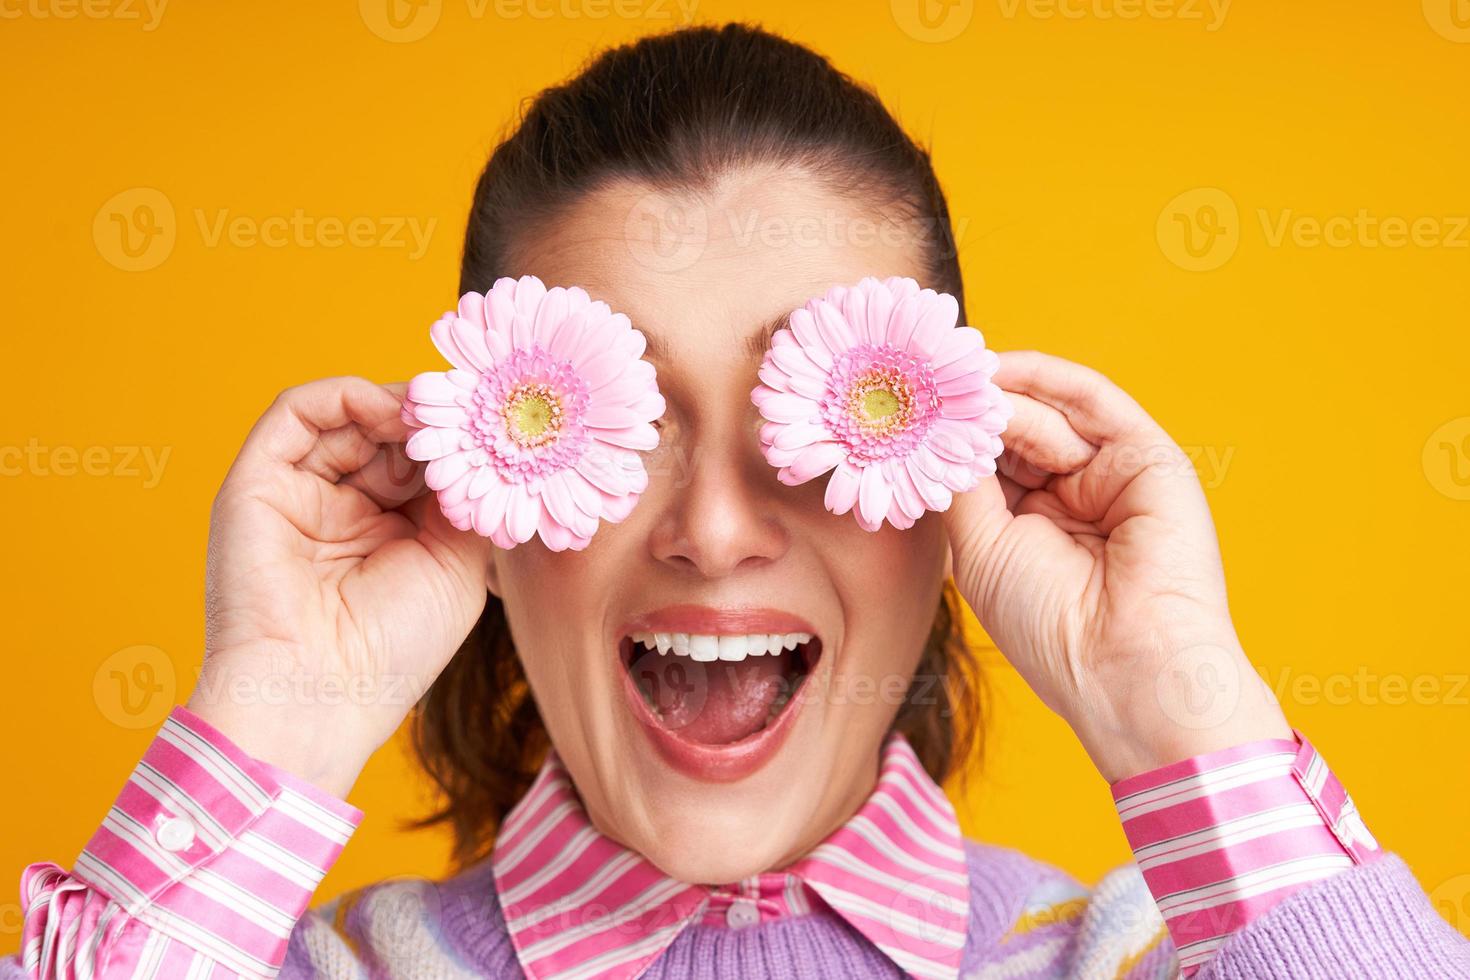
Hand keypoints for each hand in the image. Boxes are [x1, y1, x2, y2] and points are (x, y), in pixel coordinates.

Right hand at [187, 377, 491, 796]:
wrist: (317, 696)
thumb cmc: (394, 649)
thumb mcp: (457, 563)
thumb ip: (468, 497)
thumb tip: (486, 439)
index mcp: (388, 533)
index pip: (423, 461)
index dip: (458, 439)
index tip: (499, 422)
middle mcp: (341, 508)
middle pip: (389, 432)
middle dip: (434, 418)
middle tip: (472, 410)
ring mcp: (297, 492)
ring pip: (347, 414)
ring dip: (398, 405)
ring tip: (436, 416)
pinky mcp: (256, 481)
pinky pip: (295, 411)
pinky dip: (346, 395)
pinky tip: (391, 412)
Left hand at [943, 351, 1289, 781]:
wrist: (1124, 666)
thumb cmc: (1047, 623)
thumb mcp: (978, 546)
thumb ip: (959, 478)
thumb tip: (931, 421)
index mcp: (1030, 525)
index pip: (984, 461)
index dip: (946, 433)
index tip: (897, 404)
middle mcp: (1071, 495)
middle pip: (1013, 428)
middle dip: (968, 405)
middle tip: (918, 378)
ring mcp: (1110, 473)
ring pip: (1046, 411)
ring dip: (998, 396)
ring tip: (953, 383)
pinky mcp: (1148, 456)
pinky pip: (1093, 400)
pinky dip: (1046, 377)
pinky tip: (1000, 370)